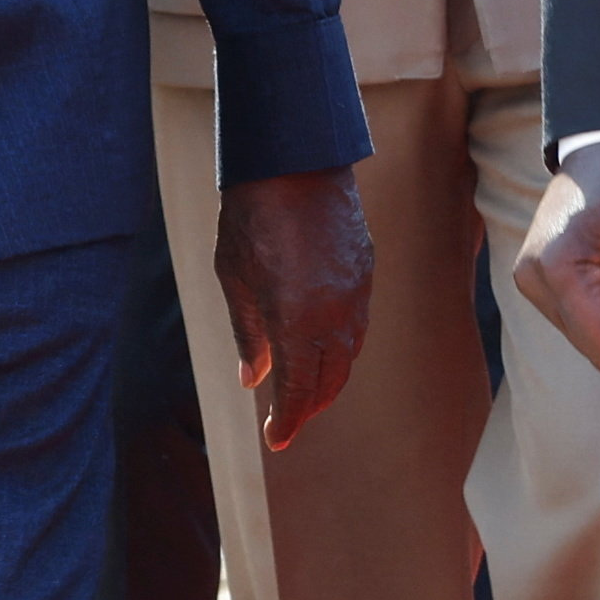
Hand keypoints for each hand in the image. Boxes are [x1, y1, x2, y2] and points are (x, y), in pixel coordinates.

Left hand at [213, 165, 372, 449]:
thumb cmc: (250, 217)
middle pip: (329, 382)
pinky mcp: (364, 273)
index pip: (296, 391)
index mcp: (295, 321)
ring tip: (305, 394)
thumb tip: (251, 379)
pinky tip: (323, 352)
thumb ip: (248, 333)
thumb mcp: (235, 278)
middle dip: (307, 409)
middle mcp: (334, 314)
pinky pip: (356, 328)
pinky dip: (340, 351)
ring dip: (328, 382)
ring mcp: (356, 293)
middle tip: (287, 425)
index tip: (274, 441)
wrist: (293, 158)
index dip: (286, 422)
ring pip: (348, 357)